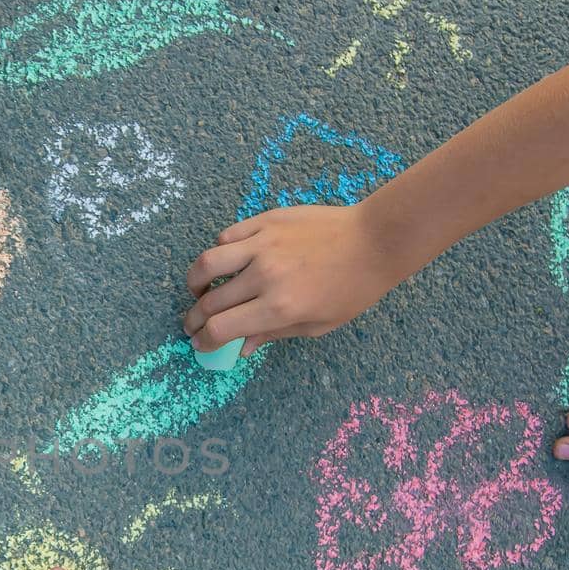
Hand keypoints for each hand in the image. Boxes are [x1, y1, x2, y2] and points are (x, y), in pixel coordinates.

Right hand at [183, 203, 408, 354]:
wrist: (375, 240)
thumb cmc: (352, 289)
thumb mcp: (317, 324)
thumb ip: (274, 335)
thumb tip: (242, 348)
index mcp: (278, 308)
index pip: (221, 329)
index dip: (204, 342)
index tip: (201, 345)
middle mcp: (264, 276)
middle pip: (209, 302)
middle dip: (195, 319)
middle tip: (193, 325)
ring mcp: (262, 245)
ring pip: (207, 264)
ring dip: (195, 283)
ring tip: (199, 291)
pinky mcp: (266, 221)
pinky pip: (228, 237)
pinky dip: (220, 253)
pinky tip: (227, 263)